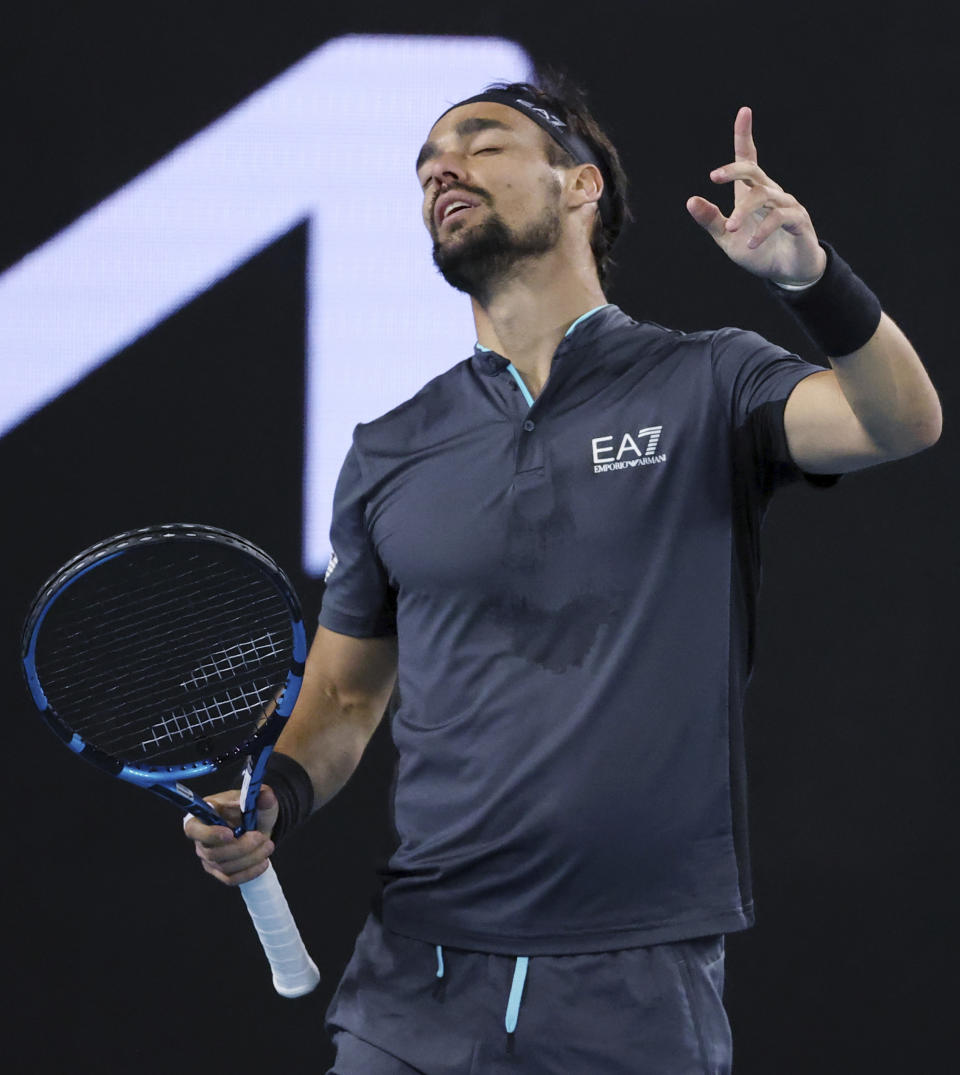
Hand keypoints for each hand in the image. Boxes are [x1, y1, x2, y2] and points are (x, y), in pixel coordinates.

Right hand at [184, 785, 279, 885]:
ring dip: (250, 858)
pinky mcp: (219, 871)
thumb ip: (261, 796)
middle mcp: (201, 839)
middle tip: (261, 837)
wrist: (259, 826)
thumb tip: (265, 796)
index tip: (230, 834)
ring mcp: (209, 858)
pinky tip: (263, 862)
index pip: (193, 829)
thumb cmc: (252, 810)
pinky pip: (230, 878)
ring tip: (268, 846)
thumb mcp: (258, 799)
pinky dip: (249, 872)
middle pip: (213, 853)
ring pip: (224, 866)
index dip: (210, 834)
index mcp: (203, 816)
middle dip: (241, 847)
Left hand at [686, 106, 826, 285]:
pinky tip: (751, 243)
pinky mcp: (798, 221)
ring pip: (764, 196)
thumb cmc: (758, 251)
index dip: (744, 136)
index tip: (744, 112)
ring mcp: (786, 205)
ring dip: (744, 211)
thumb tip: (690, 200)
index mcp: (752, 193)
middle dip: (734, 170)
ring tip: (731, 228)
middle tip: (713, 177)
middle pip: (753, 171)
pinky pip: (780, 218)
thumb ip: (711, 220)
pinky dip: (764, 230)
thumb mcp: (727, 238)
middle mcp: (770, 193)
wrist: (787, 272)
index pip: (748, 160)